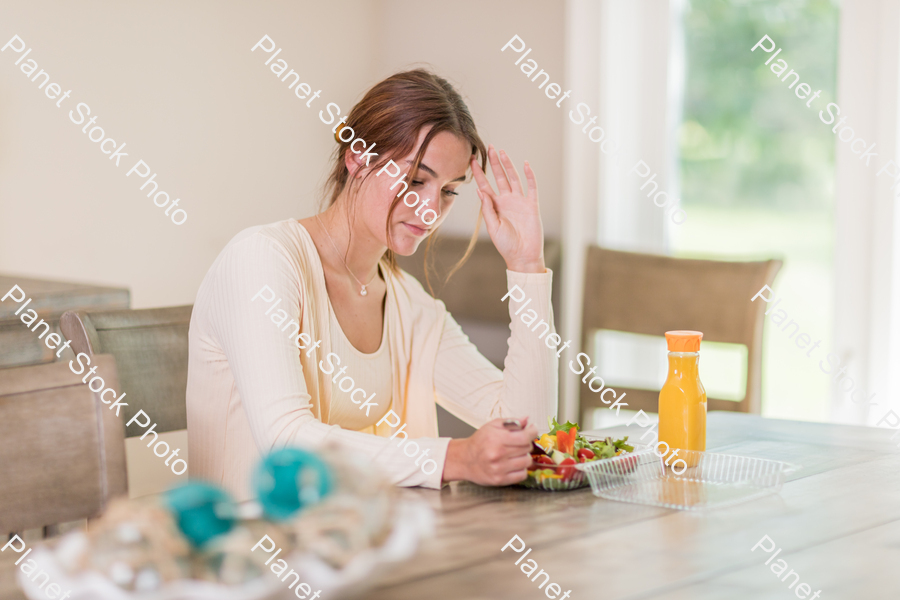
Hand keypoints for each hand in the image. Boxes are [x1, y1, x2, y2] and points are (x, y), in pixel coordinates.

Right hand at [442, 417, 538, 485]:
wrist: (464, 460)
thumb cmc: (479, 442)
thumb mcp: (492, 426)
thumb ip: (511, 422)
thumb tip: (527, 420)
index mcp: (496, 438)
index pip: (524, 437)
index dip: (532, 432)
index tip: (532, 430)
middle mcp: (497, 454)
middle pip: (527, 448)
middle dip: (525, 443)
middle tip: (518, 443)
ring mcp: (499, 468)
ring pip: (527, 461)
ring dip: (524, 456)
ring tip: (514, 454)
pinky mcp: (500, 480)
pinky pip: (522, 474)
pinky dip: (521, 469)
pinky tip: (513, 464)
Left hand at [471, 146, 545, 272]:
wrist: (523, 256)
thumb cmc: (506, 244)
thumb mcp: (493, 227)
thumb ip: (487, 208)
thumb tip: (480, 191)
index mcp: (494, 206)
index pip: (485, 185)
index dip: (479, 172)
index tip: (472, 159)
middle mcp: (506, 201)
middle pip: (499, 177)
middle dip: (494, 163)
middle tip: (489, 148)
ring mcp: (519, 201)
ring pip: (513, 178)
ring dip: (508, 165)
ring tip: (502, 152)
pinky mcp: (532, 205)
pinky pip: (531, 187)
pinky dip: (529, 175)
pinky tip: (525, 164)